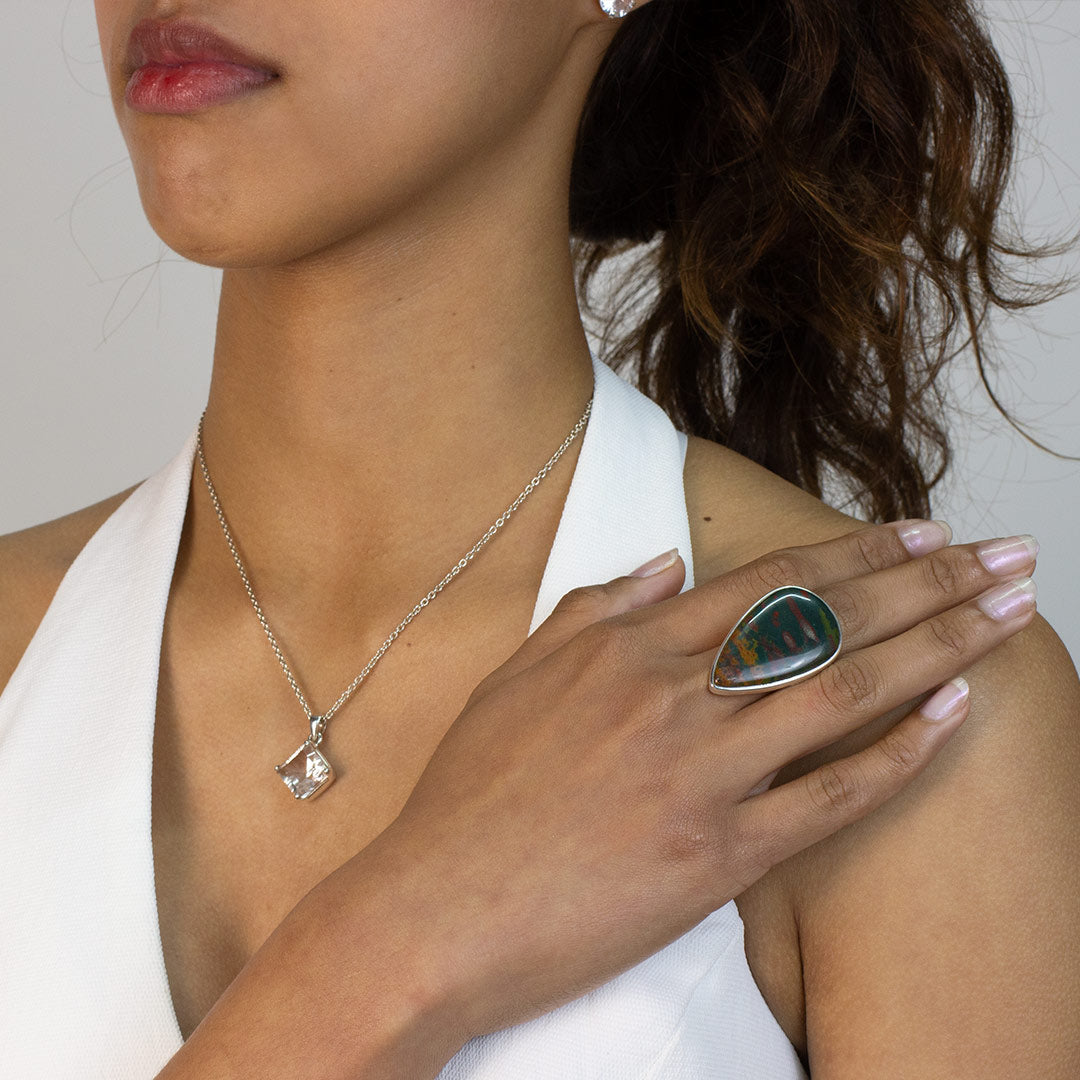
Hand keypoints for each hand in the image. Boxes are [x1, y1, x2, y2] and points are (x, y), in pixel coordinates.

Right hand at [327, 520, 1036, 1054]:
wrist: (439, 908)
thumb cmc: (471, 793)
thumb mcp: (515, 675)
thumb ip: (592, 609)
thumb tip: (660, 564)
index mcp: (626, 648)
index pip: (766, 582)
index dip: (852, 552)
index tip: (916, 534)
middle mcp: (673, 696)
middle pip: (826, 623)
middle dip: (926, 581)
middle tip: (999, 556)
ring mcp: (702, 775)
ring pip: (845, 694)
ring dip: (940, 646)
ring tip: (1006, 615)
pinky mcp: (719, 856)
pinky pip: (831, 799)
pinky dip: (900, 755)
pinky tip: (952, 714)